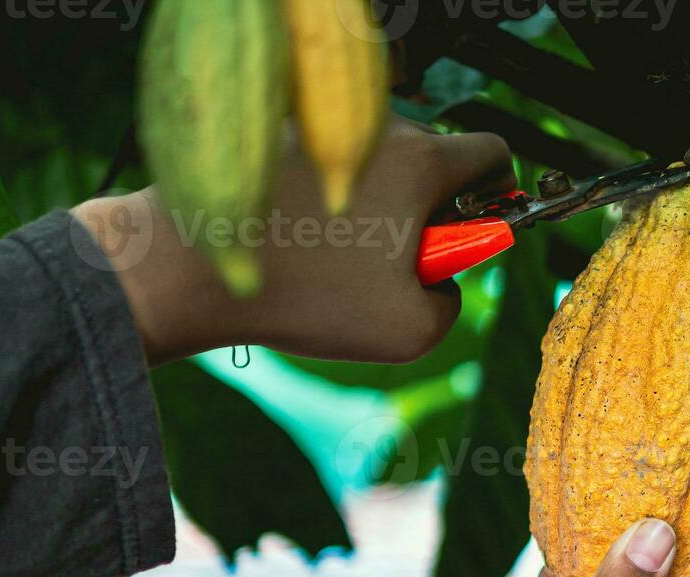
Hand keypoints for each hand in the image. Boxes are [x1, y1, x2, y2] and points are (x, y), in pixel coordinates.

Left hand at [71, 117, 513, 364]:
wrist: (192, 271)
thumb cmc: (309, 299)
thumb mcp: (412, 330)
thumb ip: (453, 304)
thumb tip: (442, 285)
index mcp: (421, 163)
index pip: (493, 154)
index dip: (497, 199)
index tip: (469, 236)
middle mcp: (378, 132)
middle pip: (436, 164)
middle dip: (430, 216)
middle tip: (396, 268)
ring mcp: (325, 133)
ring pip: (381, 171)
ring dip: (379, 215)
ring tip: (337, 265)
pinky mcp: (281, 142)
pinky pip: (332, 175)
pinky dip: (332, 211)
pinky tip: (300, 251)